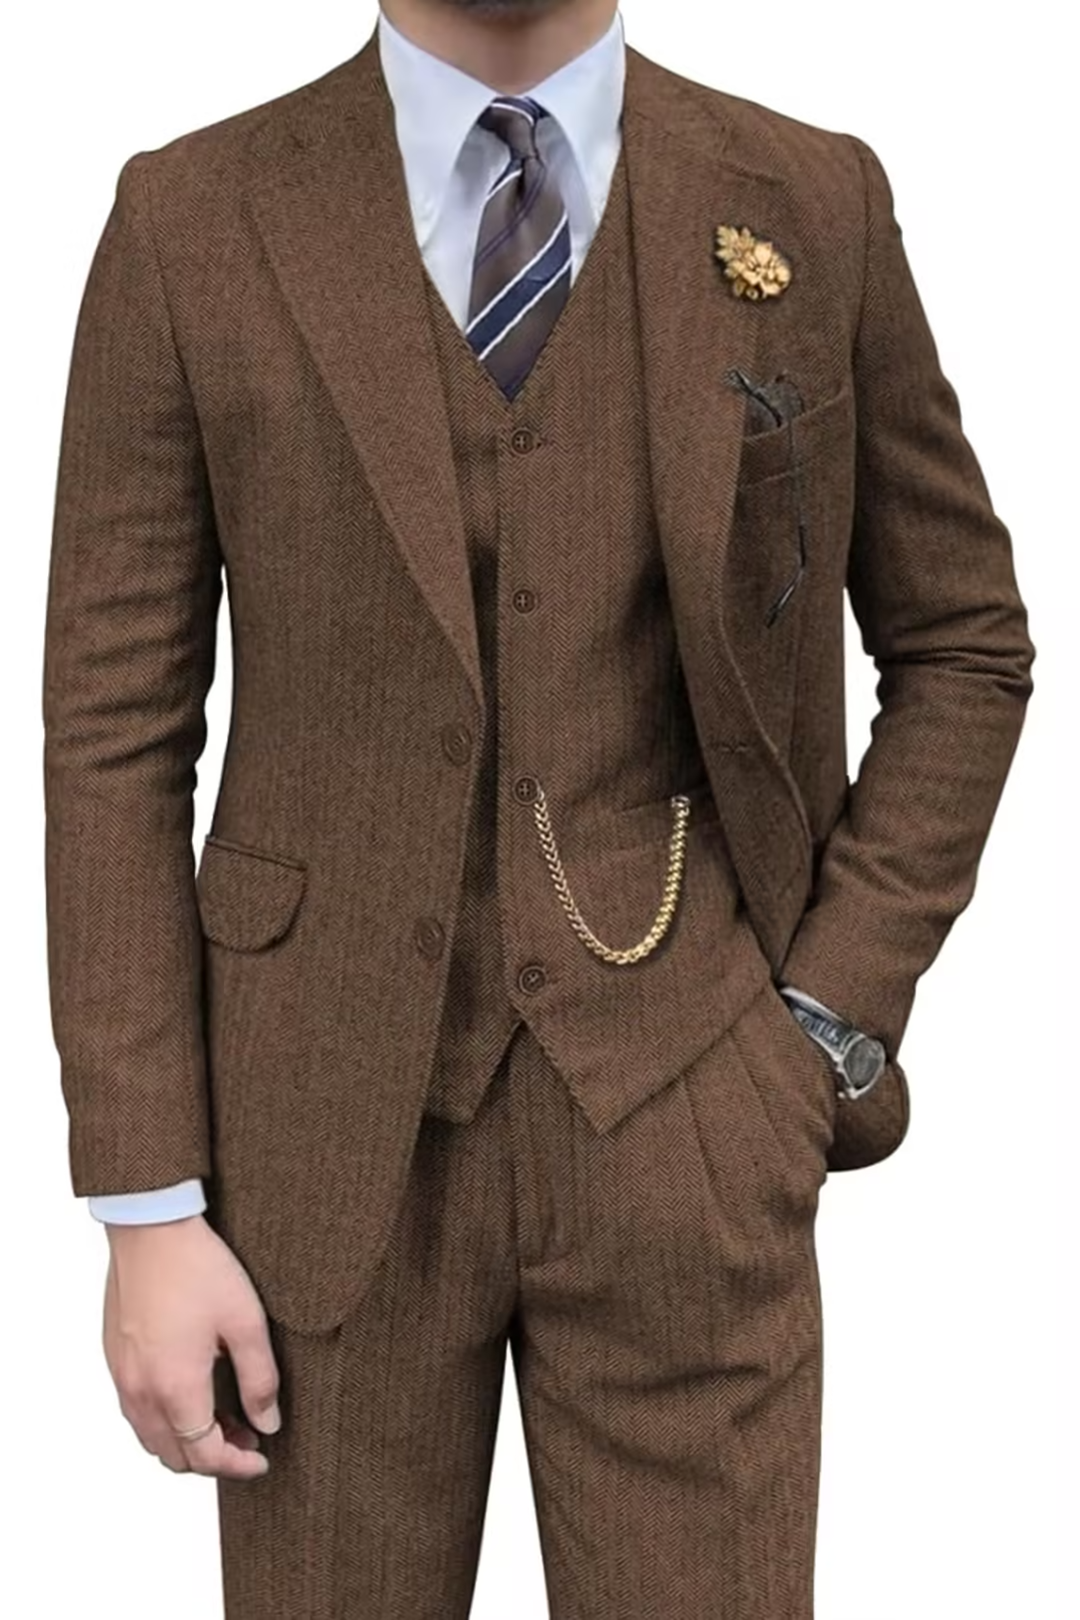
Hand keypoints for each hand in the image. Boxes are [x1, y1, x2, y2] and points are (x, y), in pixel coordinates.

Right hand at [102, 1213, 279, 1479]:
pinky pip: (136, 1410)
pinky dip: (164, 1419)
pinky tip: (191, 1392)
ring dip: (186, 1441)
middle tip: (248, 1437)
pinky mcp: (115, 1358)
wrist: (151, 1228)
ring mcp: (122, 1376)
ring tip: (224, 1418)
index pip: (204, 1455)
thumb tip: (268, 1422)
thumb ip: (260, 1380)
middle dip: (212, 1458)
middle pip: (173, 1456)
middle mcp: (141, 1391)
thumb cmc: (199, 1268)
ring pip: (151, 1437)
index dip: (236, 1466)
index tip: (262, 1459)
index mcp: (175, 1388)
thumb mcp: (246, 1323)